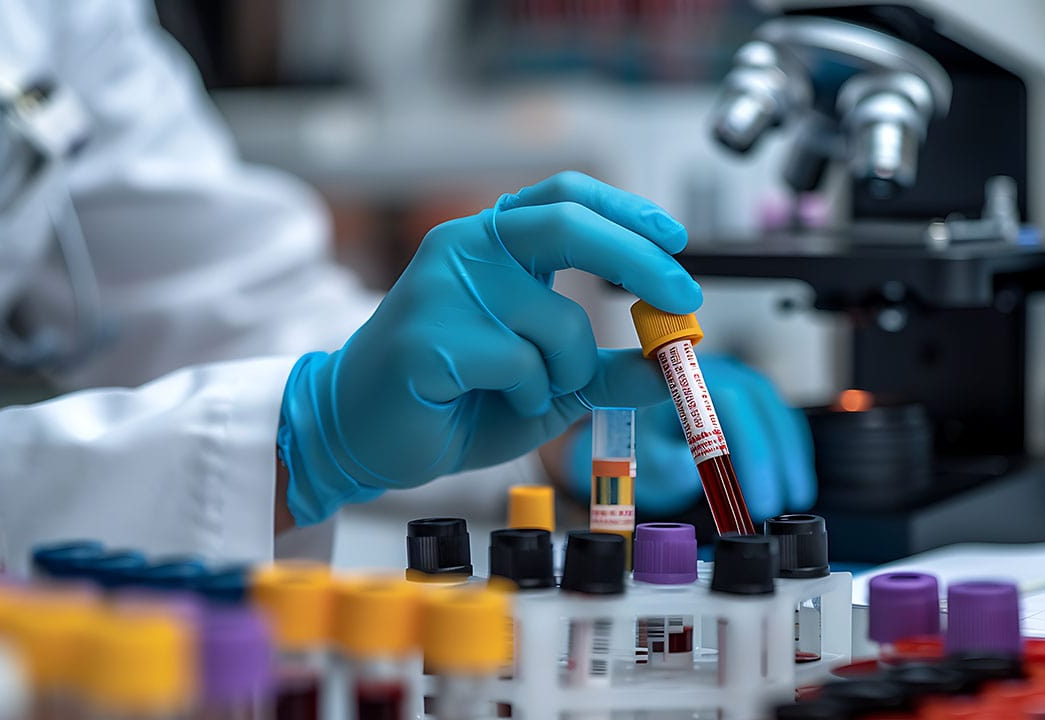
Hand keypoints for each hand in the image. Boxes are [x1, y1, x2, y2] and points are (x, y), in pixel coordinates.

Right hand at [278, 172, 702, 524]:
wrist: (360, 433)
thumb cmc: (451, 400)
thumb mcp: (544, 385)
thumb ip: (600, 370)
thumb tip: (669, 367)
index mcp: (489, 244)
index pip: (564, 197)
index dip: (626, 212)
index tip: (675, 241)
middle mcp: (465, 248)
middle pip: (568, 223)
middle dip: (639, 260)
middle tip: (683, 298)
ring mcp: (443, 286)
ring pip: (559, 318)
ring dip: (568, 369)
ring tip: (528, 390)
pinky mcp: (429, 334)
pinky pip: (524, 364)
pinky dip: (530, 394)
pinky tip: (487, 399)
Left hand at [563, 355, 815, 519]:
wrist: (634, 428)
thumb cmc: (638, 442)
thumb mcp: (640, 456)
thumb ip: (660, 463)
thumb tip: (687, 470)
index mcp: (682, 377)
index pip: (724, 402)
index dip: (747, 447)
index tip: (752, 489)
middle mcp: (714, 370)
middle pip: (757, 403)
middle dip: (770, 456)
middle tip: (767, 504)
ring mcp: (737, 380)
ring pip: (774, 410)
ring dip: (788, 454)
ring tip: (791, 498)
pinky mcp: (751, 397)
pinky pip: (779, 418)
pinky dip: (790, 448)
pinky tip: (794, 482)